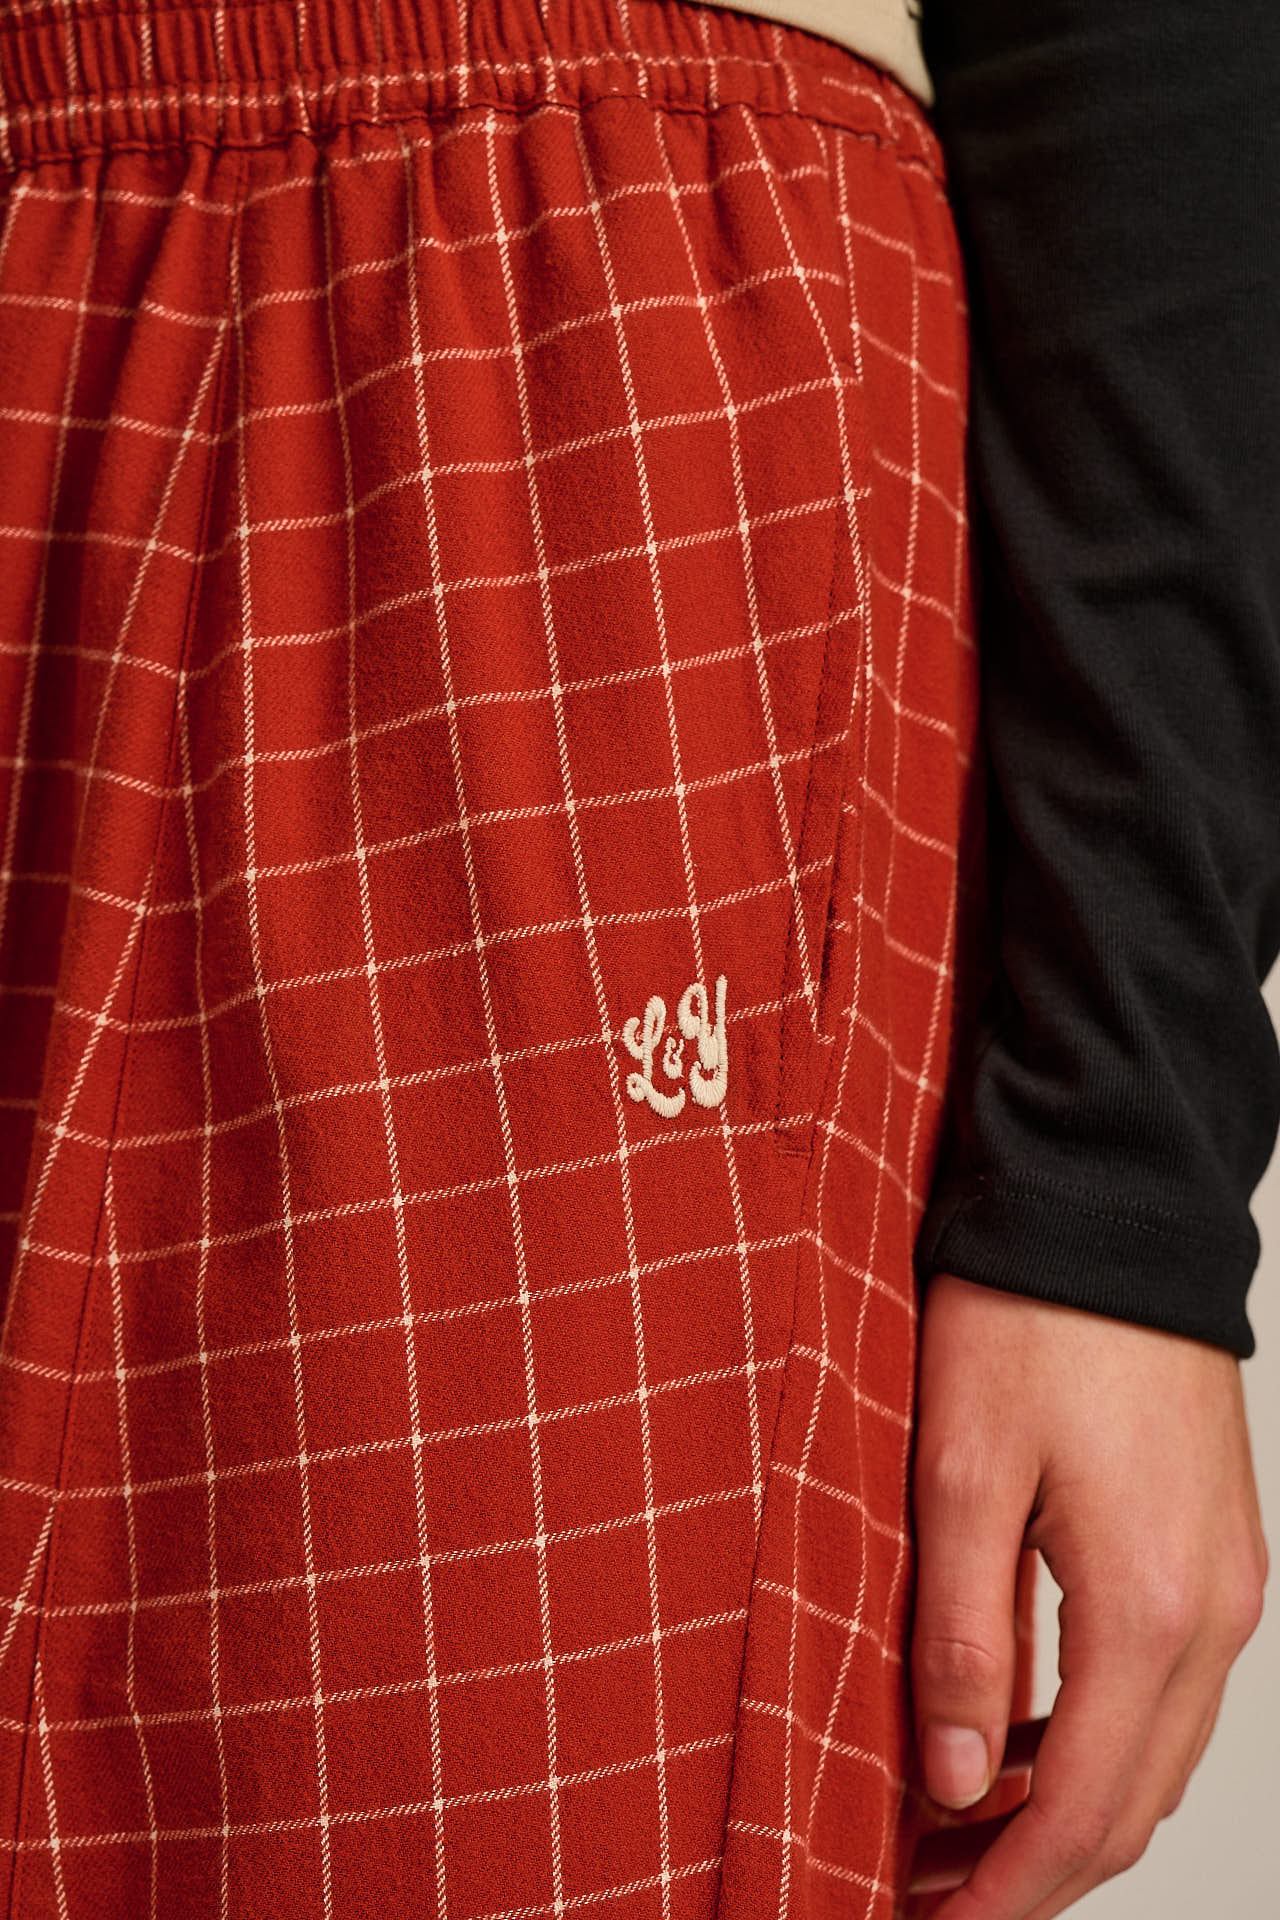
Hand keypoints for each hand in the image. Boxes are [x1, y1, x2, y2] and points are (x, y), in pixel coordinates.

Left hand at [904, 1271, 1268, 1919]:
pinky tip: (1025, 1730)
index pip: (1084, 1811)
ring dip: (1067, 1805)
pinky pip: (1168, 1685)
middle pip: (1133, 1802)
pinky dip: (1101, 1735)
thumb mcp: (959, 1473)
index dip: (1008, 1896)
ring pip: (1156, 1750)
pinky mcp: (1214, 1544)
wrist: (1112, 1214)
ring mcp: (1225, 1580)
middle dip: (1035, 1869)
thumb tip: (958, 1784)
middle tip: (930, 1893)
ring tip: (958, 1824)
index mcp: (1146, 1608)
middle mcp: (1210, 1612)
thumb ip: (963, 1638)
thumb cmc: (1029, 1322)